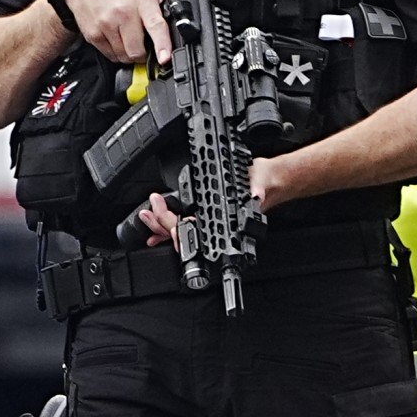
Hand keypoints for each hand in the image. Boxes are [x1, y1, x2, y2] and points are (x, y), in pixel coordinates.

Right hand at [65, 0, 174, 65]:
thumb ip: (159, 2)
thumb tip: (175, 18)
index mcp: (140, 0)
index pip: (155, 25)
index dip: (162, 44)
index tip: (165, 58)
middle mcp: (123, 13)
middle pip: (137, 50)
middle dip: (144, 54)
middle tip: (144, 47)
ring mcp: (106, 25)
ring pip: (124, 56)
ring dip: (129, 54)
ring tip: (128, 39)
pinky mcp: (94, 35)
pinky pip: (110, 55)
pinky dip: (116, 53)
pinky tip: (116, 39)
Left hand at [132, 151, 293, 243]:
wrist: (270, 182)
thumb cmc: (265, 185)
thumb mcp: (260, 184)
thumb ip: (257, 191)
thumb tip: (254, 196)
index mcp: (225, 224)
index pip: (197, 232)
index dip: (179, 229)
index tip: (166, 217)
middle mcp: (213, 226)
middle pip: (182, 234)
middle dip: (162, 226)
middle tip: (150, 213)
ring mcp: (207, 220)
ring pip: (179, 230)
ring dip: (160, 225)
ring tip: (146, 215)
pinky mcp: (204, 211)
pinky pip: (183, 221)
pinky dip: (167, 221)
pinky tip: (156, 218)